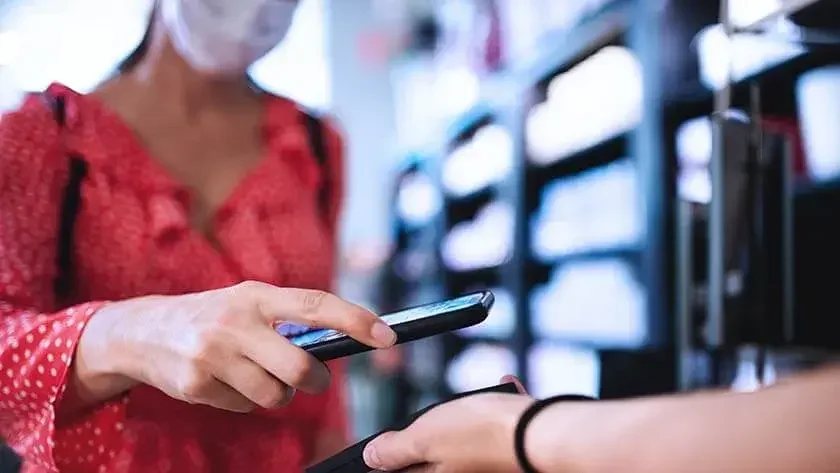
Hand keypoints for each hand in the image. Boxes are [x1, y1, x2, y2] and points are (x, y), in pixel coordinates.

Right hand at [76, 281, 395, 412]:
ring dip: (278, 394)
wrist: (142, 331)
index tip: (387, 335)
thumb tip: (341, 340)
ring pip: (275, 395)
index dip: (355, 319)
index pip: (315, 305)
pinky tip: (225, 381)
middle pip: (300, 368)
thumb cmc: (212, 315)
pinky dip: (245, 400)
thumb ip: (288, 318)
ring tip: (257, 375)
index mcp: (256, 295)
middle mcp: (236, 321)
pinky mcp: (197, 384)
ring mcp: (213, 354)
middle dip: (315, 381)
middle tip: (312, 379)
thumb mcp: (247, 302)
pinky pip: (244, 406)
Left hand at [363, 376, 531, 472]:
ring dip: (464, 413)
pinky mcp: (507, 448)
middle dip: (428, 431)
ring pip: (464, 437)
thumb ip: (394, 450)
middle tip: (433, 415)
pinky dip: (495, 407)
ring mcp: (485, 463)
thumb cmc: (484, 435)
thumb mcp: (424, 437)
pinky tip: (501, 389)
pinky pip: (495, 425)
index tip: (386, 442)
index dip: (388, 456)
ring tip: (469, 400)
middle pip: (431, 456)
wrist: (540, 432)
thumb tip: (372, 458)